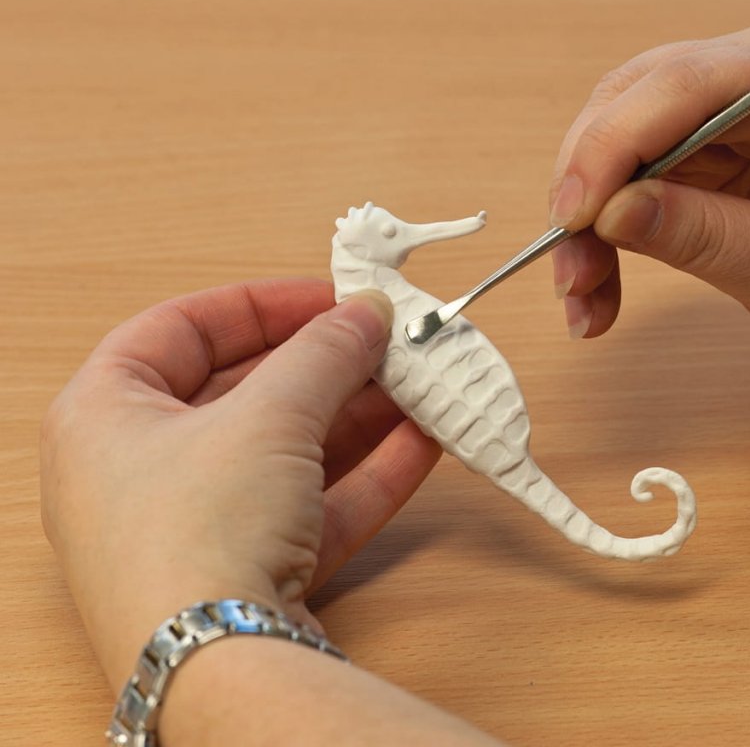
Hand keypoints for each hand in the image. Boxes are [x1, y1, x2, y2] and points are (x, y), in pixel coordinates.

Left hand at [40, 279, 441, 689]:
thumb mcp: (270, 413)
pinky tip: (424, 441)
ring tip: (421, 384)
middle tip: (386, 340)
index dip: (262, 304)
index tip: (330, 296)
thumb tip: (369, 311)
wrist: (218, 670)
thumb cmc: (201, 527)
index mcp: (107, 413)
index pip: (181, 327)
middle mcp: (141, 469)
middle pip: (246, 390)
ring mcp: (195, 526)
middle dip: (327, 365)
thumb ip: (325, 352)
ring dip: (359, 416)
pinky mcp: (246, 572)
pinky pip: (310, 504)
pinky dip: (365, 472)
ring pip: (287, 450)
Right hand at [548, 17, 749, 366]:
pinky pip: (631, 173)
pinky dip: (606, 229)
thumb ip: (708, 236)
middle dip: (586, 189)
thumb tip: (610, 212)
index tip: (574, 219)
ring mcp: (727, 104)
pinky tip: (599, 286)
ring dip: (587, 217)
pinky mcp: (707, 142)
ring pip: (616, 140)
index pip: (682, 85)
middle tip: (570, 273)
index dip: (611, 147)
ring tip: (583, 297)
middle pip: (631, 104)